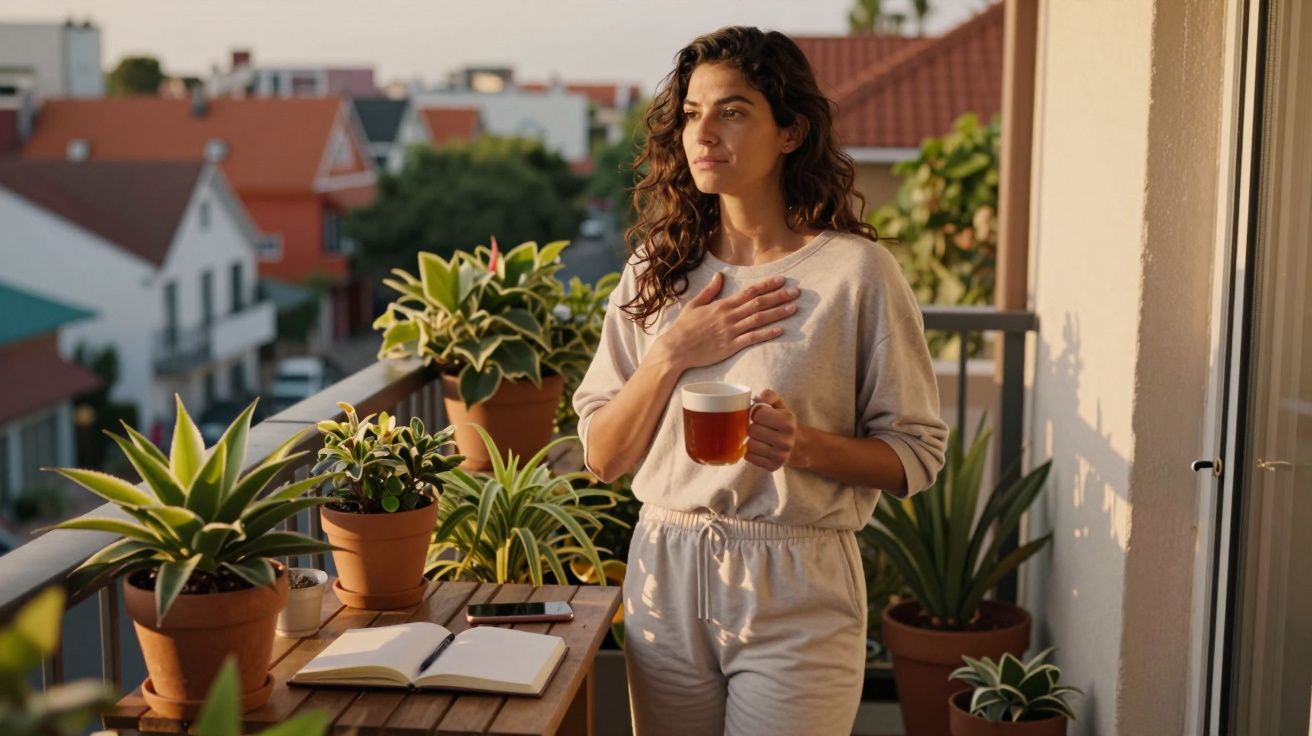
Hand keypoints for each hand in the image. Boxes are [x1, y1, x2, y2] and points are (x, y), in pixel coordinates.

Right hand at [653, 272, 799, 371]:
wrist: (675, 349)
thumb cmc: (684, 327)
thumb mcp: (694, 304)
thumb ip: (710, 290)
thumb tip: (719, 275)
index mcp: (722, 304)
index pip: (749, 291)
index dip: (767, 285)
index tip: (782, 280)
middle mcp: (729, 316)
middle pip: (759, 303)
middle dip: (779, 296)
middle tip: (796, 292)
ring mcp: (731, 331)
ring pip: (759, 319)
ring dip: (777, 313)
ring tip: (794, 308)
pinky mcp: (730, 346)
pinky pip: (752, 338)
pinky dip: (766, 334)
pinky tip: (780, 330)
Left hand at [745, 389, 796, 470]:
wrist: (798, 445)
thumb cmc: (782, 422)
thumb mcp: (779, 404)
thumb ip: (768, 395)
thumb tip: (755, 399)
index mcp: (788, 422)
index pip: (758, 413)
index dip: (755, 413)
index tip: (760, 415)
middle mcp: (786, 440)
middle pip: (752, 430)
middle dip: (753, 427)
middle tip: (760, 427)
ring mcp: (780, 456)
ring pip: (749, 445)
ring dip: (751, 440)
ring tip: (760, 438)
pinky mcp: (773, 466)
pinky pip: (749, 457)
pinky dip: (751, 452)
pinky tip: (760, 448)